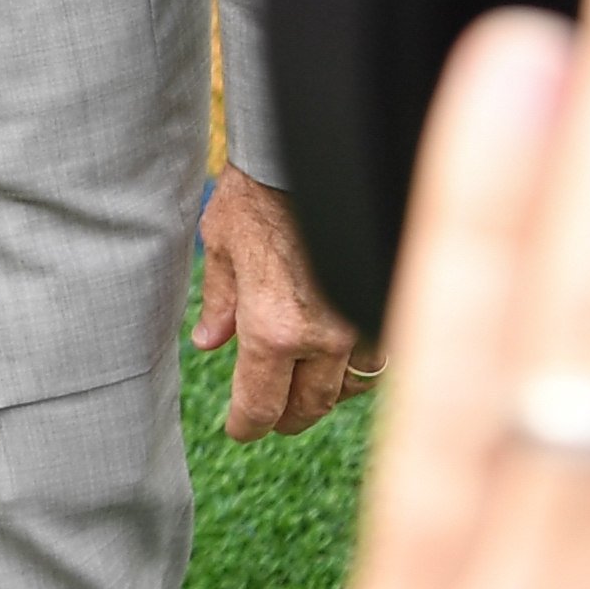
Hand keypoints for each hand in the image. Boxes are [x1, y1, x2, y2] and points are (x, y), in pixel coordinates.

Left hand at [192, 164, 363, 439]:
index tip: (238, 431)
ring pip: (348, 388)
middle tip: (270, 420)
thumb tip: (209, 344)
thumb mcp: (220, 246)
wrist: (307, 158)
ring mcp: (359, 324)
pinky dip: (357, 369)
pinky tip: (339, 364)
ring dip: (324, 397)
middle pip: (308, 407)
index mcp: (273, 330)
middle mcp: (322, 338)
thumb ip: (219, 304)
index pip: (261, 406)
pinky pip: (376, 358)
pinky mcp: (380, 304)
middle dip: (285, 419)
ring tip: (303, 395)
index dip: (246, 426)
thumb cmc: (257, 195)